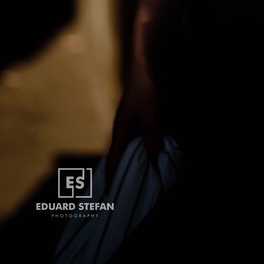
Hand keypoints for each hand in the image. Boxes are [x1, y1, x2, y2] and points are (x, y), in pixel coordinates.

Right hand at [105, 63, 162, 191]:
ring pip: (129, 148)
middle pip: (120, 156)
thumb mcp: (151, 114)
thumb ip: (152, 135)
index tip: (109, 195)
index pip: (114, 159)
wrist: (144, 68)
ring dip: (132, 162)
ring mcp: (129, 124)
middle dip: (120, 173)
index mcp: (120, 131)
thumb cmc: (145, 89)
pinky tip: (149, 154)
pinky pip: (137, 140)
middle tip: (121, 192)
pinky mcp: (137, 119)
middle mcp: (122, 130)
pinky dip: (141, 150)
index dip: (112, 176)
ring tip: (137, 178)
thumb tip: (154, 154)